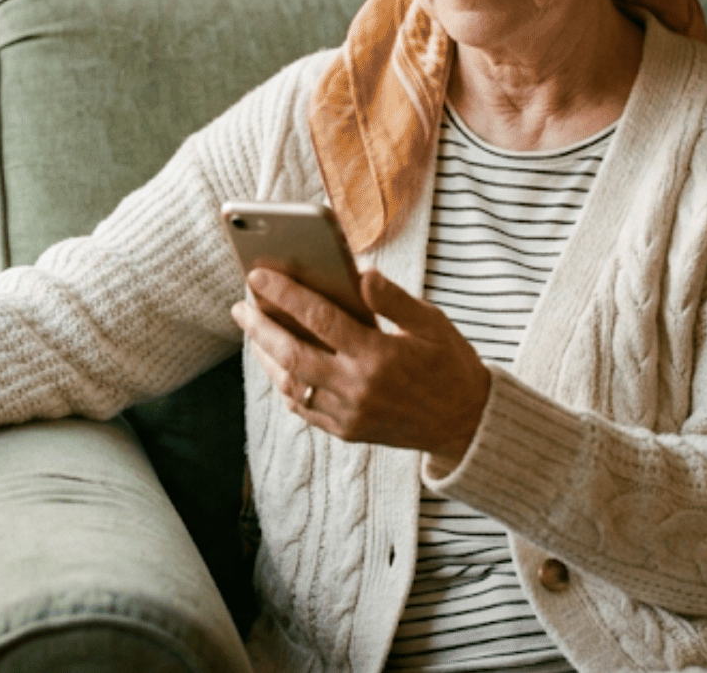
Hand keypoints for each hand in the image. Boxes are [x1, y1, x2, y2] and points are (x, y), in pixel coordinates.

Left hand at [232, 268, 490, 462]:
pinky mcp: (347, 432)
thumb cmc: (449, 364)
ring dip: (266, 357)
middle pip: (293, 355)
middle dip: (260, 327)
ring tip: (252, 330)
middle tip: (239, 306)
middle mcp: (359, 388)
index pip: (321, 319)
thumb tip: (360, 274)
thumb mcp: (432, 324)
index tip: (257, 275)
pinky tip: (277, 364)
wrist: (466, 424)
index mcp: (380, 356)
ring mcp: (350, 414)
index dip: (285, 294)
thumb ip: (394, 299)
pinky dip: (286, 384)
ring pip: (292, 385)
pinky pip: (304, 408)